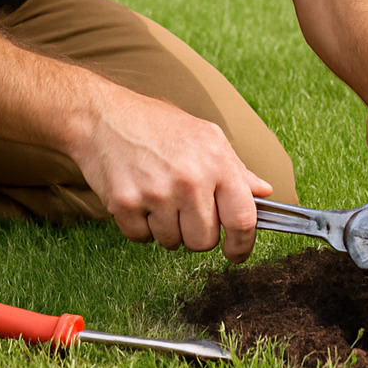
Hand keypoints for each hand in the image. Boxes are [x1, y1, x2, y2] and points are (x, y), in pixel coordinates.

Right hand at [68, 88, 271, 262]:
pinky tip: (138, 197)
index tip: (235, 252)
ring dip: (166, 228)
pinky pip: (141, 238)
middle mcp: (190, 179)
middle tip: (183, 209)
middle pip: (204, 241)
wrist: (103, 116)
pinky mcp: (125, 204)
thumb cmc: (157, 124)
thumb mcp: (205, 136)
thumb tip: (264, 192)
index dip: (242, 244)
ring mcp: (157, 193)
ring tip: (157, 196)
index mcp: (217, 162)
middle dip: (196, 233)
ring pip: (172, 243)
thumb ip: (236, 168)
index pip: (243, 219)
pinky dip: (139, 226)